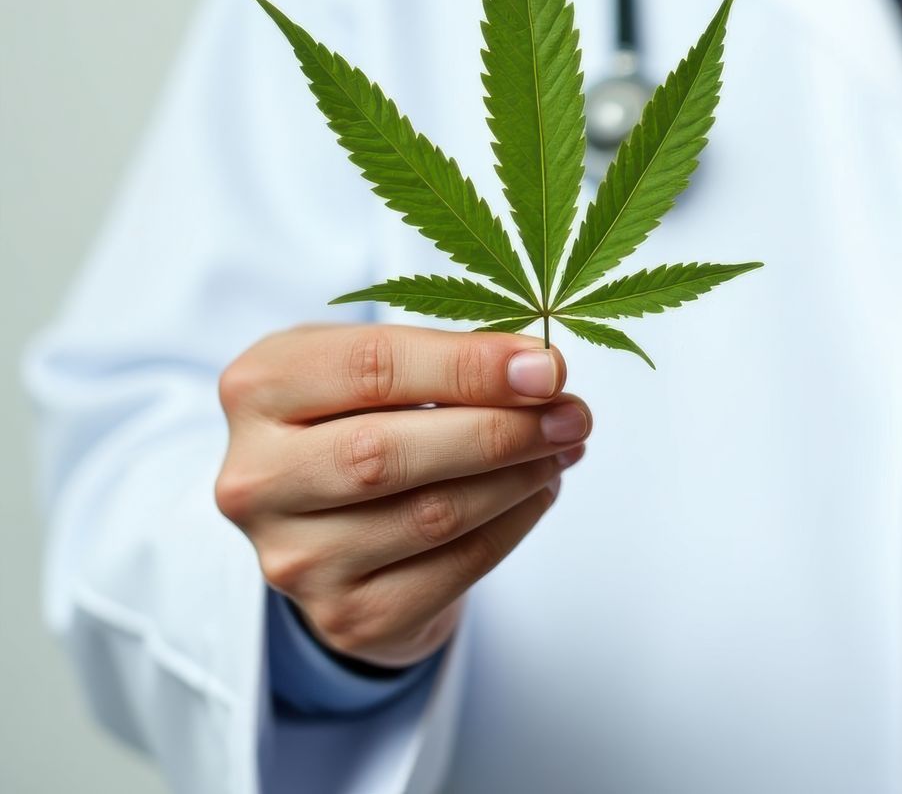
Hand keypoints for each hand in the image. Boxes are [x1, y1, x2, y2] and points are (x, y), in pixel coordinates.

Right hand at [214, 324, 588, 667]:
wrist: (331, 525)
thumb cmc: (360, 418)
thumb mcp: (377, 365)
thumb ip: (445, 356)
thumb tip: (539, 372)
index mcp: (258, 389)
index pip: (369, 368)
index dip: (467, 366)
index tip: (546, 368)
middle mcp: (258, 479)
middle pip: (388, 453)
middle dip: (500, 431)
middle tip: (572, 415)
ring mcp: (297, 558)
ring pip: (433, 515)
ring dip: (520, 477)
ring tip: (563, 447)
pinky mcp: (347, 616)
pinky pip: (456, 567)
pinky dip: (515, 523)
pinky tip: (538, 491)